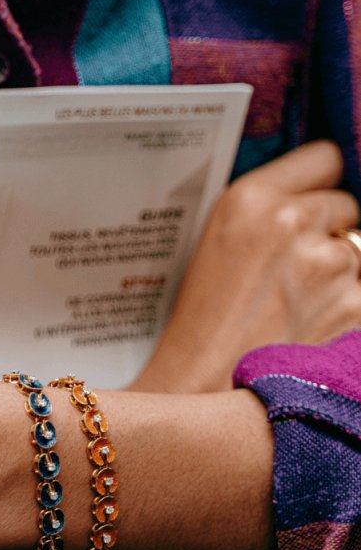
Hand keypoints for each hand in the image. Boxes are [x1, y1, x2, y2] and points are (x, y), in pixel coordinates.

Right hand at [131, 140, 360, 393]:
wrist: (204, 392)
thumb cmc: (203, 322)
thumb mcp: (219, 240)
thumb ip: (272, 210)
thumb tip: (320, 202)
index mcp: (251, 197)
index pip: (325, 156)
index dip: (321, 185)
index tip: (314, 204)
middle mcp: (294, 220)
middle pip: (347, 206)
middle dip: (331, 232)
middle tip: (296, 271)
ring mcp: (330, 264)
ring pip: (359, 253)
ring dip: (342, 276)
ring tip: (301, 309)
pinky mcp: (356, 307)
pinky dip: (349, 312)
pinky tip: (315, 331)